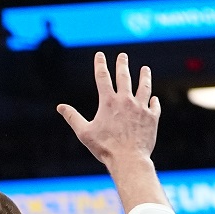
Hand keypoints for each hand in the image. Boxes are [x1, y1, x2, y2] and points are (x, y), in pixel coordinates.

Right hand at [58, 52, 159, 167]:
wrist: (128, 158)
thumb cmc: (104, 147)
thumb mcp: (84, 133)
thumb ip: (73, 117)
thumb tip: (60, 107)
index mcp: (108, 102)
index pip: (102, 77)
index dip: (100, 64)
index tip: (100, 55)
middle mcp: (126, 100)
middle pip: (124, 77)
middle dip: (122, 65)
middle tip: (122, 56)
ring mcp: (141, 108)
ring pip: (144, 87)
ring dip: (144, 77)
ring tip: (145, 69)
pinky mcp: (152, 118)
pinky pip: (154, 106)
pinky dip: (154, 101)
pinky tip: (153, 99)